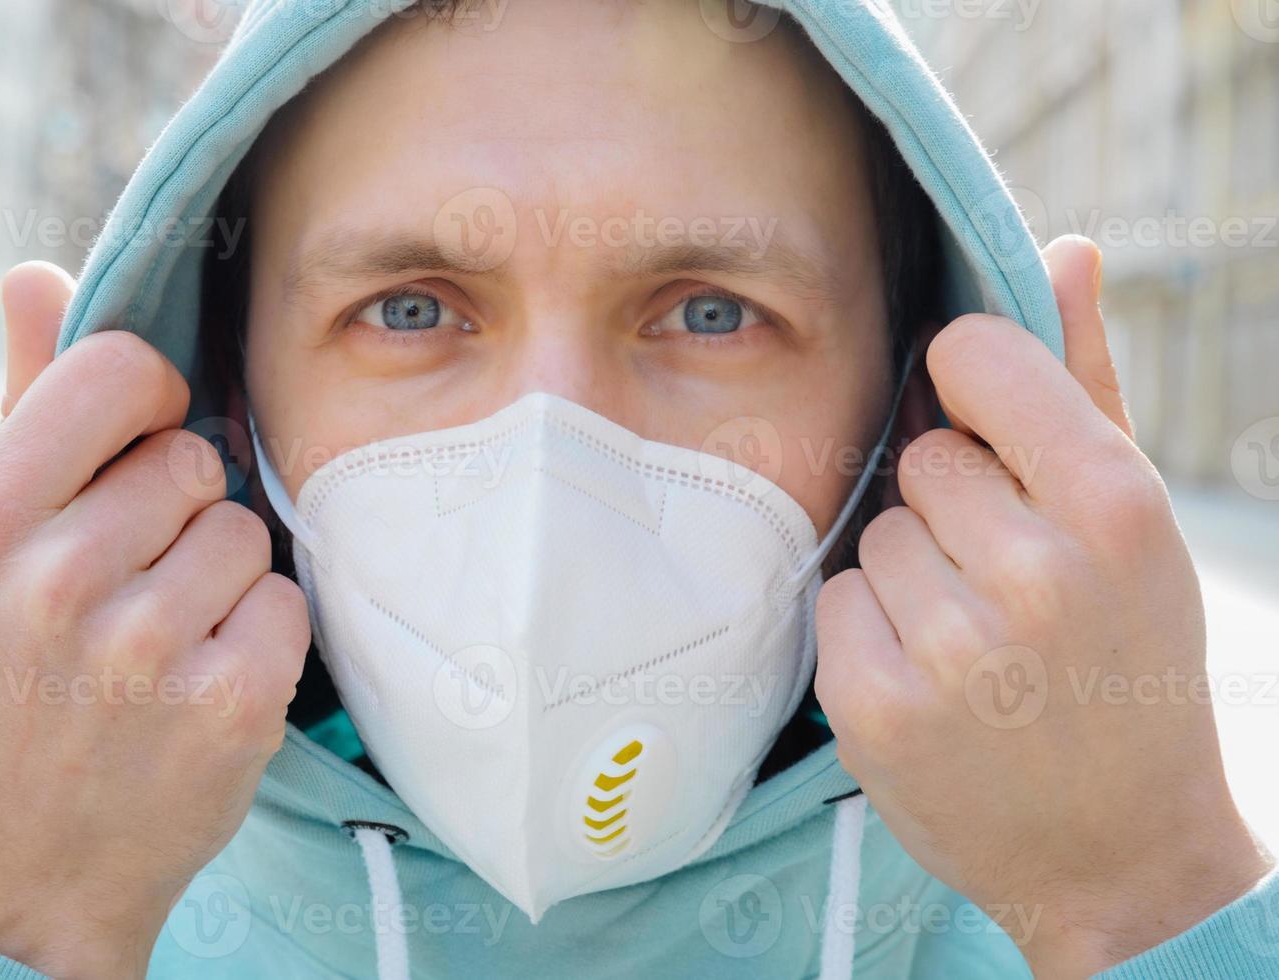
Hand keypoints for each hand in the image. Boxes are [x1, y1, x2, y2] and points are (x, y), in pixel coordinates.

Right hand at [0, 263, 308, 978]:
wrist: (33, 867)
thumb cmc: (9, 684)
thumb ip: (21, 404)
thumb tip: (33, 270)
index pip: (120, 368)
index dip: (148, 404)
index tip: (137, 453)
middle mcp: (53, 579)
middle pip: (195, 458)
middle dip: (178, 514)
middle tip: (127, 591)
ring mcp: (143, 648)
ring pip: (246, 531)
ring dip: (220, 581)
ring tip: (158, 646)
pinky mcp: (227, 704)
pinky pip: (286, 602)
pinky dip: (259, 639)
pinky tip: (202, 686)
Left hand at [815, 236, 1273, 976]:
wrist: (1120, 849)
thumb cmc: (1128, 662)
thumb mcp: (1137, 522)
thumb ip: (1088, 381)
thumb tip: (1063, 250)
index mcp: (1115, 505)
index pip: (974, 359)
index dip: (967, 386)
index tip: (982, 426)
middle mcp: (1036, 572)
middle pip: (920, 457)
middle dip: (951, 508)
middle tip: (1005, 581)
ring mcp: (953, 648)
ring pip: (873, 533)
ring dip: (910, 575)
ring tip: (976, 639)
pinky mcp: (877, 706)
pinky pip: (835, 602)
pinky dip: (868, 632)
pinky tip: (930, 678)